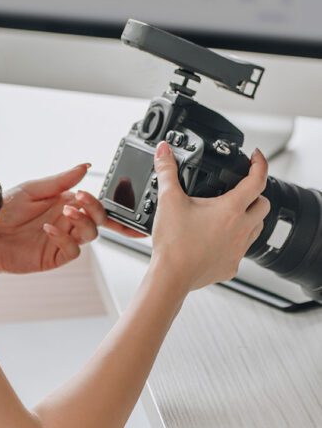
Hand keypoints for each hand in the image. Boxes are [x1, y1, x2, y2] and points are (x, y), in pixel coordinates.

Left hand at [0, 163, 146, 286]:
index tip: (85, 193)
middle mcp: (66, 221)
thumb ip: (60, 181)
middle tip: (82, 200)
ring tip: (67, 211)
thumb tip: (84, 166)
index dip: (96, 199)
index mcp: (63, 202)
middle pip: (97, 218)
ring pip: (90, 234)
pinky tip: (49, 229)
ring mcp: (62, 239)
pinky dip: (64, 238)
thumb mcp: (31, 189)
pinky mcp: (54, 256)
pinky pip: (72, 250)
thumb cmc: (3, 211)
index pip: (91, 202)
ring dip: (83, 222)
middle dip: (96, 209)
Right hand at [151, 140, 269, 293]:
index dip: (259, 164)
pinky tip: (218, 238)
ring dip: (249, 217)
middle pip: (264, 205)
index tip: (256, 157)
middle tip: (241, 188)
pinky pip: (242, 249)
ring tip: (230, 213)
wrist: (171, 277)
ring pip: (256, 228)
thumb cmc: (173, 242)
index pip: (257, 181)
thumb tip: (164, 151)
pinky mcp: (231, 266)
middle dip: (256, 193)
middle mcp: (241, 229)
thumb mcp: (168, 199)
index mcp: (230, 209)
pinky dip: (235, 240)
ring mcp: (238, 250)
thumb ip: (167, 171)